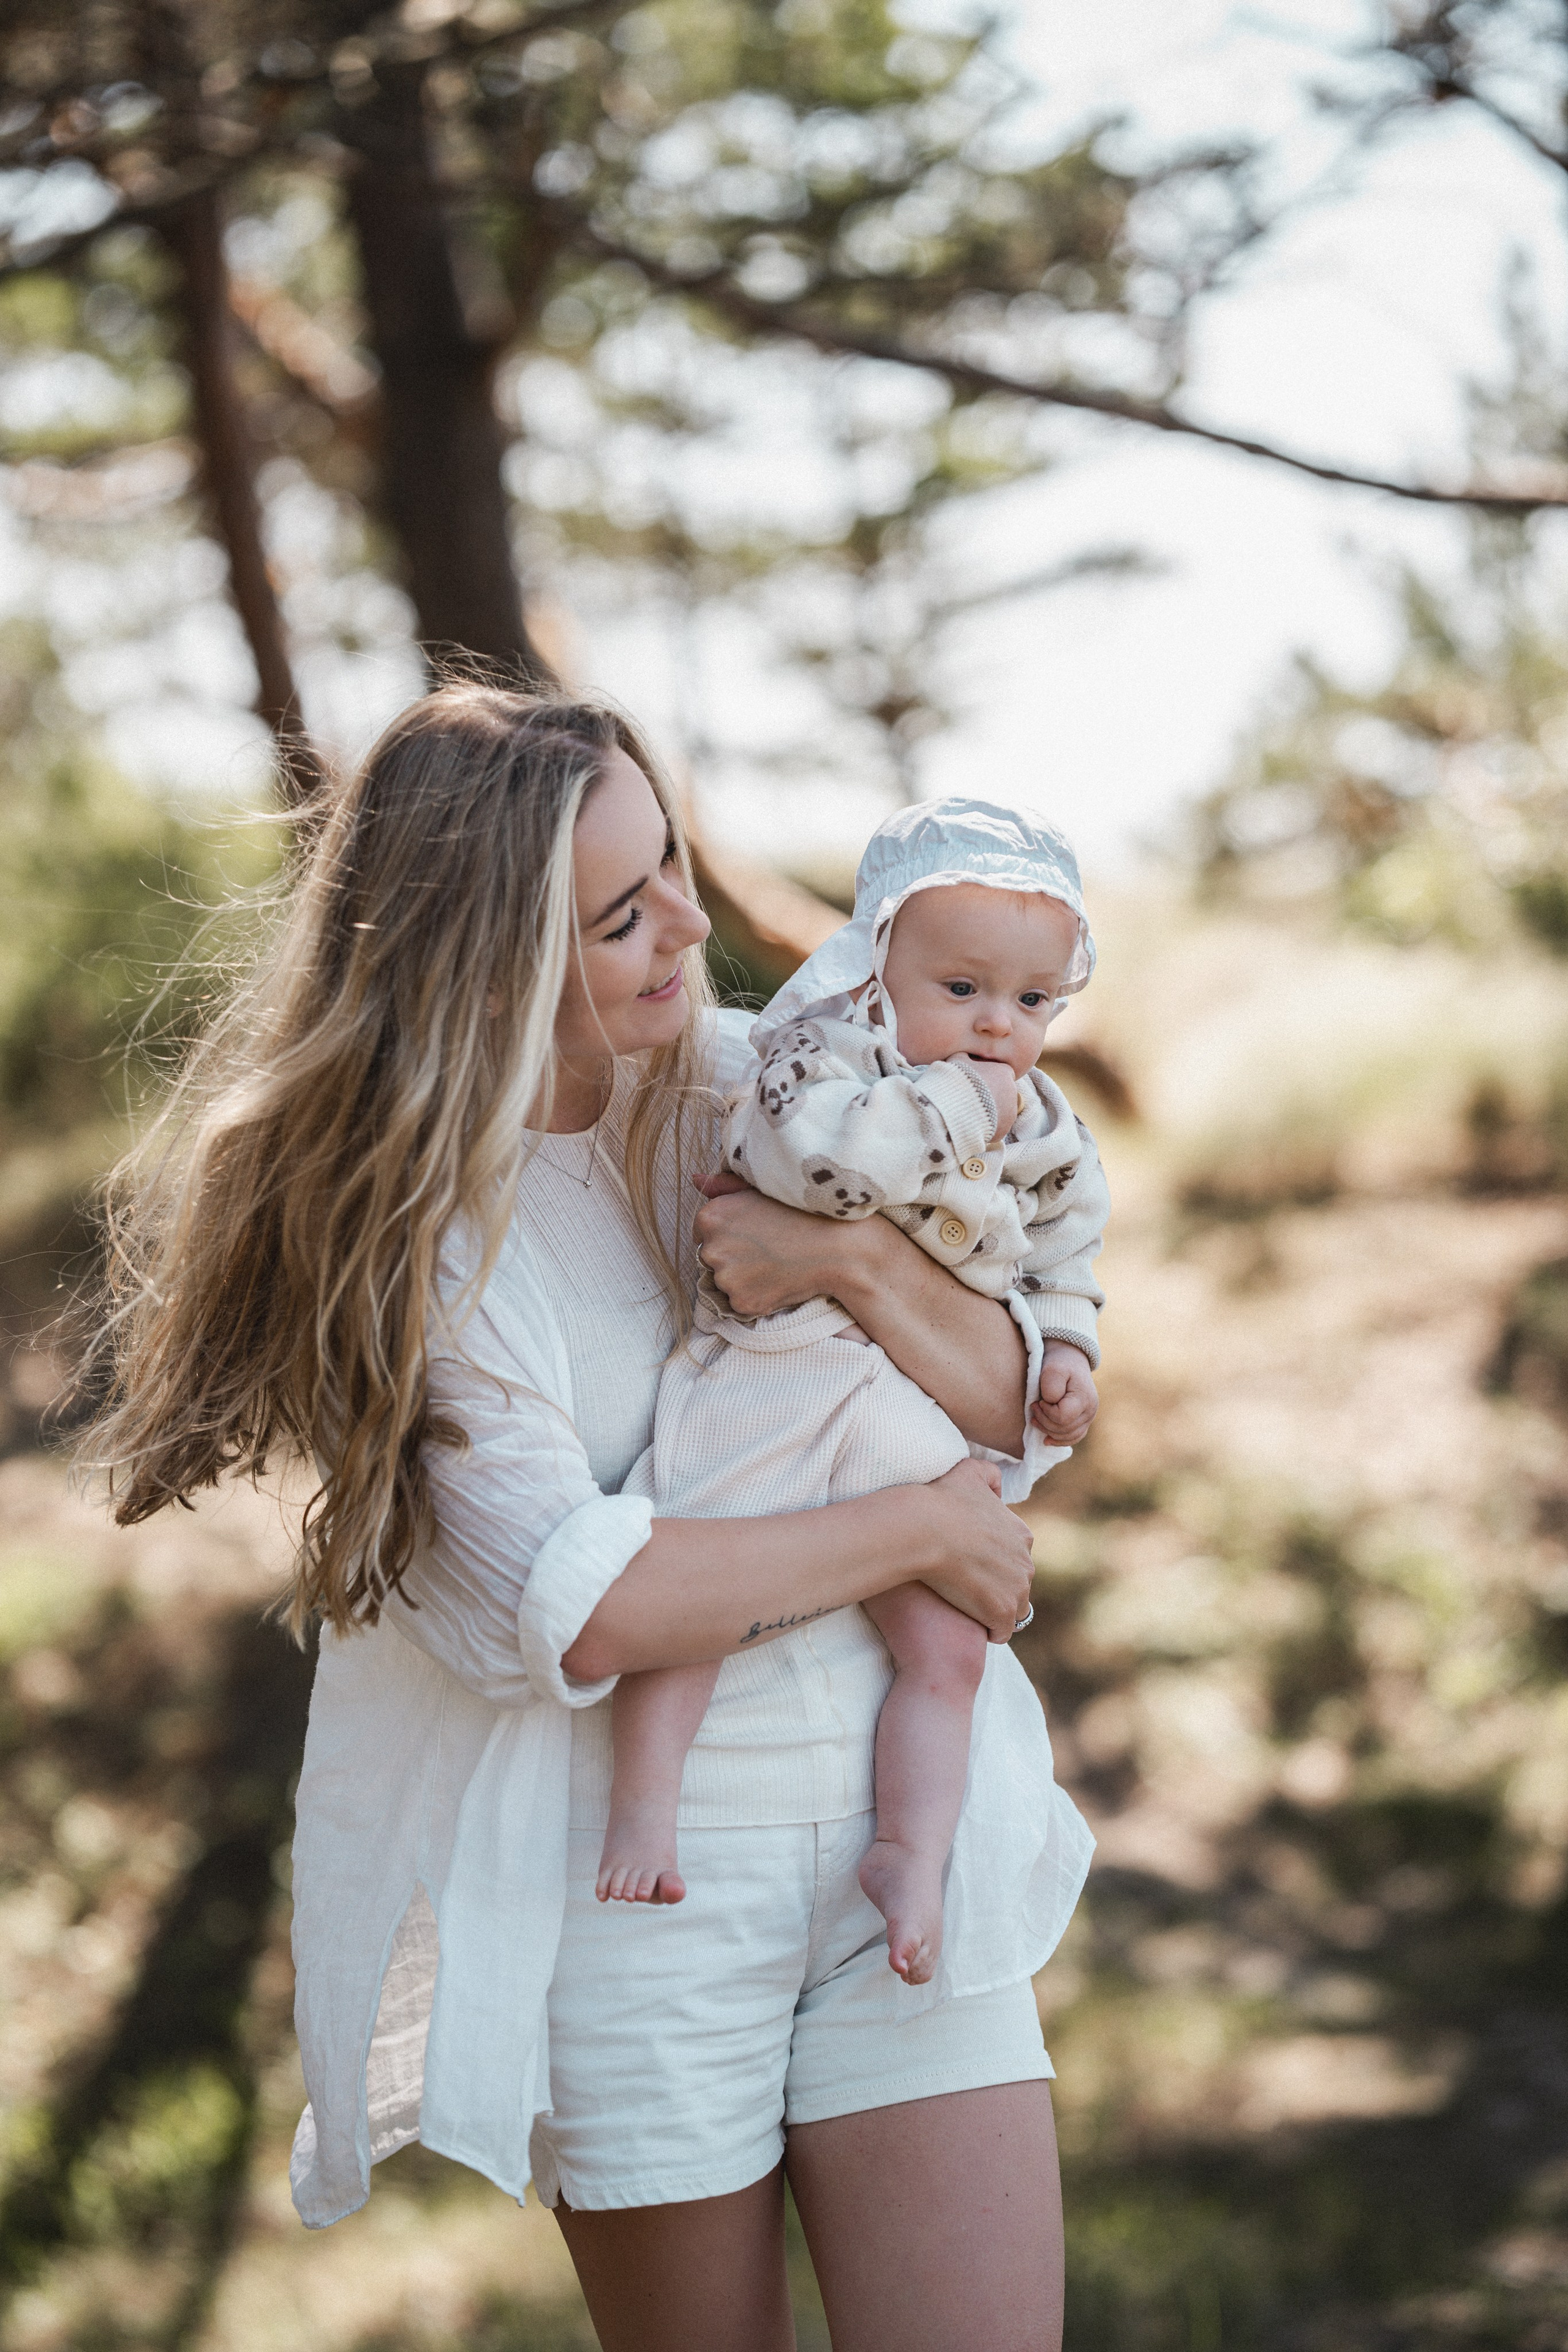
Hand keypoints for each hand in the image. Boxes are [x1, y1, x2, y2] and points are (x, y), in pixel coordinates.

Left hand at [692, 1171, 855, 1316]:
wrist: (835, 1246)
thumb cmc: (799, 1212)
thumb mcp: (758, 1190)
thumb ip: (723, 1186)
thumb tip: (695, 1179)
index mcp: (709, 1218)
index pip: (702, 1234)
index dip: (727, 1236)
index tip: (751, 1236)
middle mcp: (711, 1249)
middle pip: (711, 1259)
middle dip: (732, 1257)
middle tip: (766, 1250)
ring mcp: (725, 1279)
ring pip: (725, 1282)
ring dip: (743, 1278)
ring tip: (775, 1265)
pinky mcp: (742, 1302)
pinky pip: (741, 1302)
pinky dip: (756, 1296)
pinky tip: (778, 1281)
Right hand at [915, 1458, 1035, 1641]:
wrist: (925, 1529)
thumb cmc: (942, 1500)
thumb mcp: (969, 1472)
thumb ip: (989, 1474)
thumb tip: (997, 1489)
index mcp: (1021, 1535)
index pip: (1015, 1556)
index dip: (995, 1562)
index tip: (972, 1563)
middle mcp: (1026, 1563)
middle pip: (1017, 1583)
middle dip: (998, 1587)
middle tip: (968, 1586)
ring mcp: (1017, 1589)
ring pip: (1013, 1609)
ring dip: (996, 1610)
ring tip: (971, 1608)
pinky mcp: (1001, 1612)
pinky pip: (1001, 1631)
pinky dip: (990, 1630)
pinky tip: (972, 1624)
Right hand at [950, 1054, 1015, 1142]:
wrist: (953, 1111)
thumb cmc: (955, 1081)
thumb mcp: (957, 1060)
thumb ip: (965, 1055)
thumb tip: (964, 1053)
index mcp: (1004, 1072)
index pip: (1001, 1072)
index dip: (988, 1077)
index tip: (976, 1081)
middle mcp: (1012, 1092)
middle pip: (1002, 1092)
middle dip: (990, 1094)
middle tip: (971, 1098)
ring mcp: (1010, 1113)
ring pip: (1001, 1110)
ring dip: (989, 1111)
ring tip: (969, 1112)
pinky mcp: (1004, 1130)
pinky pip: (996, 1126)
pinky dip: (986, 1126)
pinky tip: (971, 1124)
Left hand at [1029, 1340, 1097, 1445]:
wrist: (1070, 1360)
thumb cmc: (1060, 1363)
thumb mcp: (1052, 1368)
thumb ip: (1051, 1386)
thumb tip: (1051, 1404)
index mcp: (1084, 1398)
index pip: (1062, 1418)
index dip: (1046, 1413)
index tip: (1038, 1401)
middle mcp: (1090, 1410)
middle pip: (1064, 1429)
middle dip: (1044, 1421)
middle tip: (1033, 1407)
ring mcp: (1089, 1417)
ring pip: (1068, 1436)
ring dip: (1049, 1431)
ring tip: (1035, 1419)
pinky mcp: (1084, 1420)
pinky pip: (1074, 1437)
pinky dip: (1060, 1440)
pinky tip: (1047, 1439)